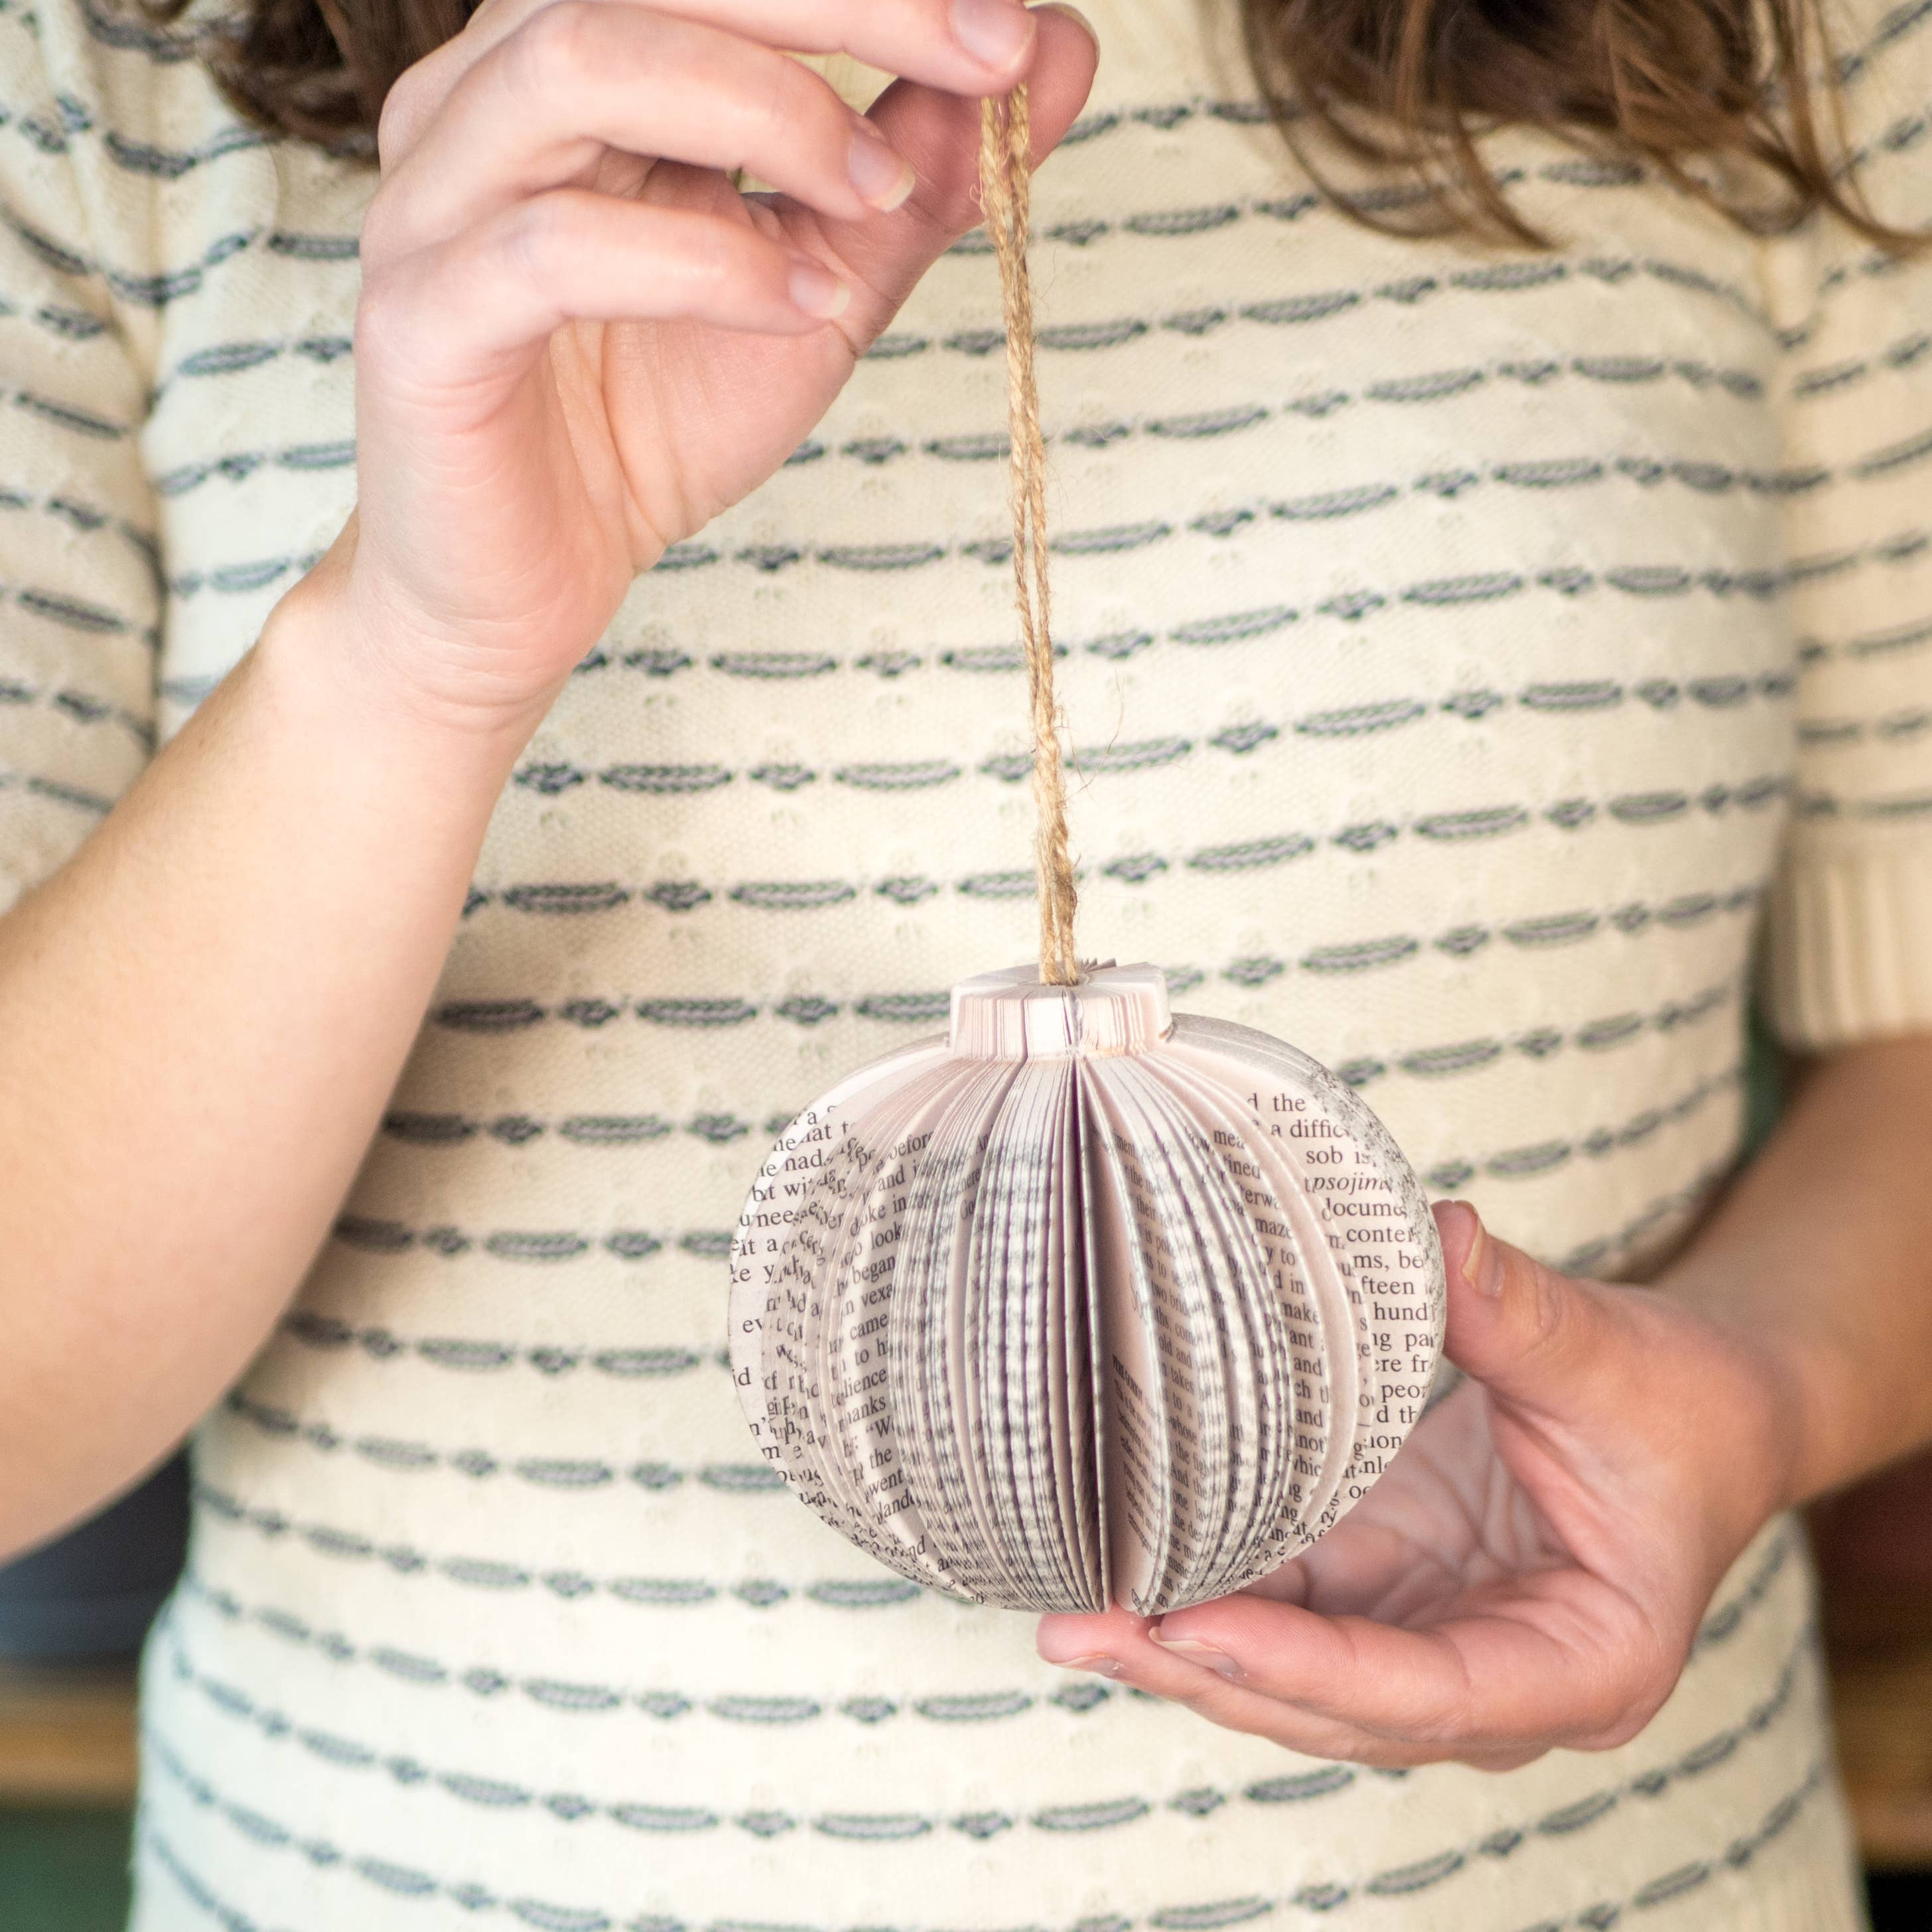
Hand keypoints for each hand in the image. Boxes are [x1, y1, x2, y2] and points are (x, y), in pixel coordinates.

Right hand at [303, 0, 1097, 731]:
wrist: (532, 583)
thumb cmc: (654, 421)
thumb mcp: (824, 283)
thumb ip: (920, 174)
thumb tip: (1056, 48)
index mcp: (574, 61)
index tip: (1013, 32)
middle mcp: (485, 97)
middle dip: (842, 0)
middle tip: (985, 61)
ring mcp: (436, 200)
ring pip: (582, 65)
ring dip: (766, 112)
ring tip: (876, 199)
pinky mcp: (420, 318)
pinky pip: (553, 248)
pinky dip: (702, 262)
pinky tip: (797, 307)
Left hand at [1036, 1201, 1800, 1768]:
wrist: (1703, 1411)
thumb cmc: (1681, 1407)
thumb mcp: (1615, 1359)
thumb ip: (1524, 1316)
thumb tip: (1434, 1237)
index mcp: (1583, 1663)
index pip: (1426, 1692)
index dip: (1305, 1670)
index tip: (1192, 1630)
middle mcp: (1500, 1678)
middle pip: (1335, 1706)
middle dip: (1203, 1672)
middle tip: (1077, 1632)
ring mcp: (1436, 1635)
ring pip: (1296, 1673)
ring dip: (1184, 1646)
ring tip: (1068, 1614)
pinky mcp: (1393, 1588)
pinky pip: (1291, 1607)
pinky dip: (1211, 1592)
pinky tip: (1126, 1565)